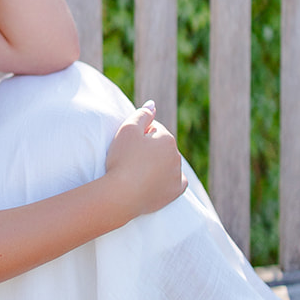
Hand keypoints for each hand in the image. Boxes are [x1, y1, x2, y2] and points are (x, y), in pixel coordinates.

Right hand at [103, 103, 186, 221]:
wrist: (122, 195)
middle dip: (150, 149)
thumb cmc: (122, 159)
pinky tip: (156, 182)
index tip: (127, 145)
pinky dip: (167, 180)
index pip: (153, 130)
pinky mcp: (174, 191)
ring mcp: (177, 174)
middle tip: (130, 159)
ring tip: (137, 172)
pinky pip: (175, 182)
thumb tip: (153, 104)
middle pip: (161, 147)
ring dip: (157, 164)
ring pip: (168, 163)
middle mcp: (176, 155)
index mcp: (167, 138)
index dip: (138, 135)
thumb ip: (142, 114)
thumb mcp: (127, 129)